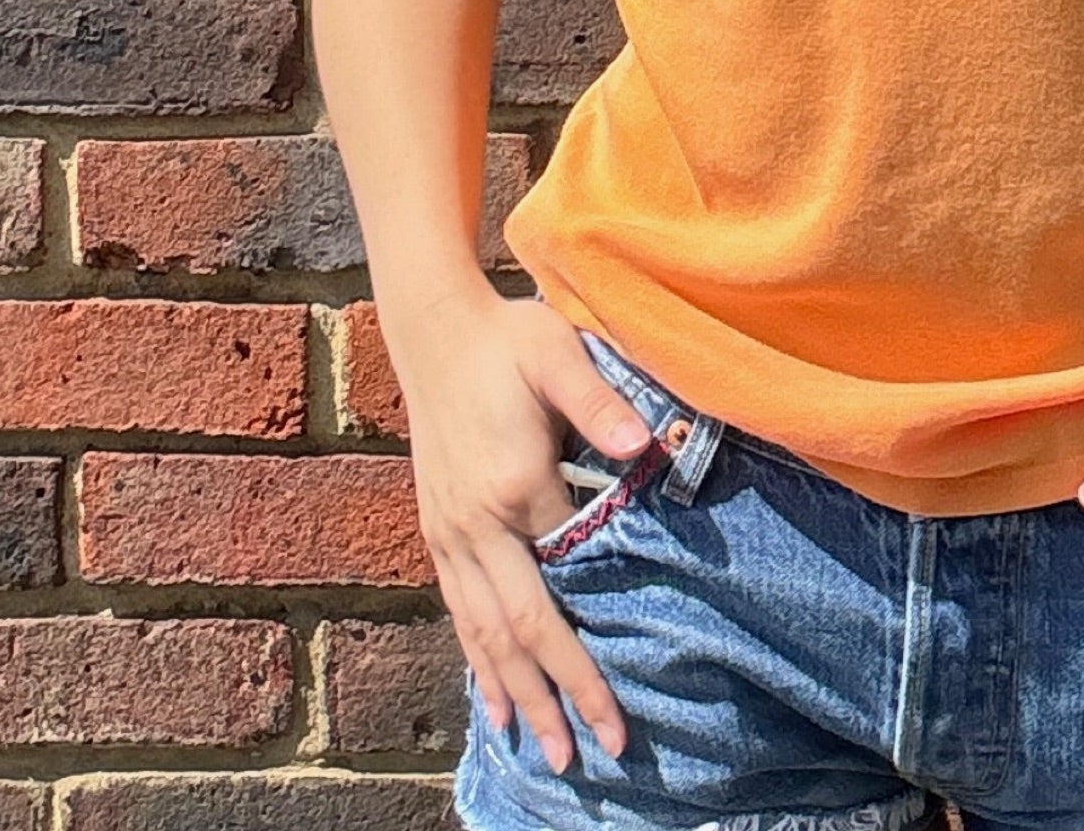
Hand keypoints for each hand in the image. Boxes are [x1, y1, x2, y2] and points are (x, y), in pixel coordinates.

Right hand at [386, 283, 655, 772]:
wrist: (436, 329)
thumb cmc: (509, 338)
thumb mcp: (557, 355)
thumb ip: (599, 404)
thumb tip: (647, 445)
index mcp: (514, 487)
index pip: (565, 584)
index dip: (592, 648)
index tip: (623, 701)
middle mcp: (476, 525)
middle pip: (520, 629)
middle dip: (558, 695)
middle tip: (591, 754)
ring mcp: (451, 533)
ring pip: (484, 633)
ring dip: (517, 695)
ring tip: (547, 750)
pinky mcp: (439, 530)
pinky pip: (460, 611)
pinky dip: (479, 661)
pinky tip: (495, 701)